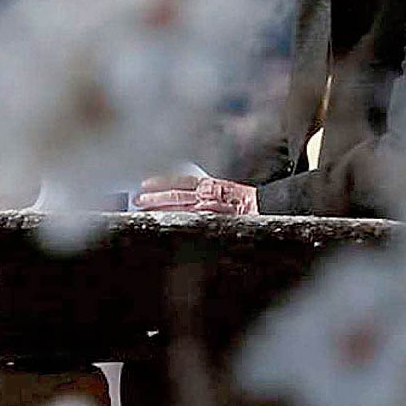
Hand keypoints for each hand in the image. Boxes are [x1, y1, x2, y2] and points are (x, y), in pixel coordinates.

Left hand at [134, 175, 258, 214]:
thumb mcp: (225, 191)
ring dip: (161, 207)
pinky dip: (178, 220)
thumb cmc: (247, 202)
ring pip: (181, 207)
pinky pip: (192, 220)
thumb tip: (190, 194)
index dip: (162, 182)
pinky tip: (165, 223)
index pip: (181, 182)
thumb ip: (206, 192)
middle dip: (155, 197)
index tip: (145, 184)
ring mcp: (211, 209)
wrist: (268, 207)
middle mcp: (208, 195)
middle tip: (137, 199)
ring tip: (144, 208)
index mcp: (210, 186)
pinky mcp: (215, 220)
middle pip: (176, 195)